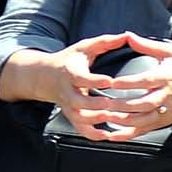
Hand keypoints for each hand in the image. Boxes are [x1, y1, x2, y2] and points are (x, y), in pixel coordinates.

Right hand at [19, 30, 134, 130]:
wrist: (45, 76)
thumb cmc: (70, 60)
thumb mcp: (84, 48)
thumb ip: (105, 42)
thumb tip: (126, 35)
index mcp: (71, 73)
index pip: (81, 78)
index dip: (94, 80)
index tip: (109, 81)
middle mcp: (67, 91)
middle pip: (78, 102)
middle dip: (95, 104)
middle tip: (112, 104)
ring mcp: (68, 106)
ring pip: (79, 117)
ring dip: (95, 120)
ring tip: (113, 120)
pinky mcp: (71, 115)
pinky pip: (80, 129)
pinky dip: (92, 134)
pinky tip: (108, 135)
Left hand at [73, 32, 171, 138]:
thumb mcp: (170, 53)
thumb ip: (148, 46)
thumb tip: (129, 36)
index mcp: (167, 77)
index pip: (147, 80)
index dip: (130, 82)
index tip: (113, 82)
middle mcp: (166, 96)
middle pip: (143, 103)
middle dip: (122, 105)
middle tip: (103, 103)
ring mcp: (165, 111)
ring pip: (143, 119)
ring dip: (123, 121)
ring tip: (106, 117)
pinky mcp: (163, 121)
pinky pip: (144, 130)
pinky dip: (128, 135)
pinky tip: (112, 135)